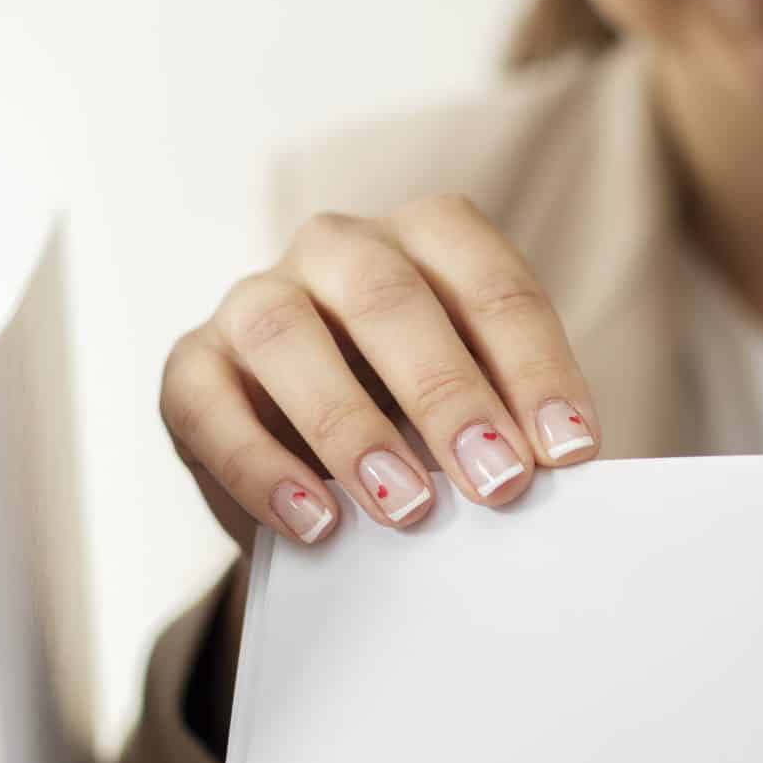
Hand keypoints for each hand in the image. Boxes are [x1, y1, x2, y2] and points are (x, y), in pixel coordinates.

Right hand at [159, 197, 601, 550]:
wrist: (316, 470)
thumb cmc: (420, 429)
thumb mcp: (473, 417)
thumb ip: (505, 433)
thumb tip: (547, 481)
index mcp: (429, 240)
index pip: (489, 283)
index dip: (535, 366)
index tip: (570, 451)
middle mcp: (338, 249)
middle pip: (389, 297)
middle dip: (449, 393)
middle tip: (498, 483)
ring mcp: (255, 298)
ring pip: (286, 334)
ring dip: (350, 426)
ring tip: (406, 508)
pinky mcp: (192, 366)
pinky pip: (208, 404)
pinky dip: (260, 468)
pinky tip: (315, 523)